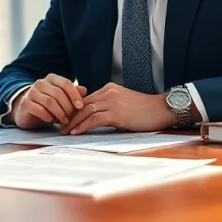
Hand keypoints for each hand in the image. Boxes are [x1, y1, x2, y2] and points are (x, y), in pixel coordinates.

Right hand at [13, 74, 88, 129]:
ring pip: (49, 102)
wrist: (28, 112)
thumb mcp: (62, 98)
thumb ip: (73, 93)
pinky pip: (39, 109)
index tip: (80, 106)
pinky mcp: (25, 104)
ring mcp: (31, 93)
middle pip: (58, 93)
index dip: (74, 95)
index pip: (66, 83)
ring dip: (59, 113)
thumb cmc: (49, 105)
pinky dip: (48, 116)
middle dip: (67, 107)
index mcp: (51, 79)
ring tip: (64, 121)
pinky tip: (51, 121)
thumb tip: (84, 90)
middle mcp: (40, 83)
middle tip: (72, 118)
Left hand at [60, 83, 176, 134]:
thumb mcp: (124, 104)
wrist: (162, 109)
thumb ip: (109, 107)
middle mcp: (108, 92)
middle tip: (59, 126)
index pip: (85, 99)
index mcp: (109, 89)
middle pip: (82, 104)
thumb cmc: (145, 110)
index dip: (73, 110)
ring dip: (72, 122)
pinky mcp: (117, 113)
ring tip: (63, 132)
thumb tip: (96, 118)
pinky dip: (83, 126)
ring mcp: (112, 101)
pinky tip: (76, 132)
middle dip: (69, 116)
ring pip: (85, 111)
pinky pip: (94, 119)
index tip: (65, 119)